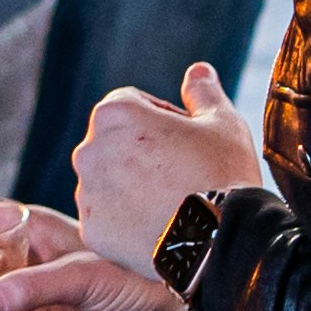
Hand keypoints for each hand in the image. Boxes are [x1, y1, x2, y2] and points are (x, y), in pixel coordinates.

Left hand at [70, 59, 269, 288]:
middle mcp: (88, 149)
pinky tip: (159, 229)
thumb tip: (198, 70)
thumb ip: (203, 92)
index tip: (188, 143)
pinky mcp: (93, 230)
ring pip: (109, 183)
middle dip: (143, 155)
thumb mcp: (222, 123)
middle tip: (183, 177)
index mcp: (114, 113)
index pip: (133, 105)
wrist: (222, 241)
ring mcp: (87, 193)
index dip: (164, 121)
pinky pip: (108, 220)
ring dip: (132, 188)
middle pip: (116, 145)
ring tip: (172, 205)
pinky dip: (127, 223)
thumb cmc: (223, 174)